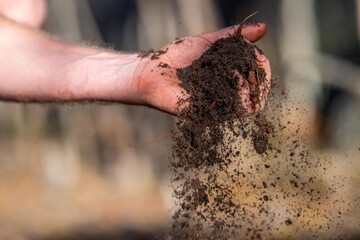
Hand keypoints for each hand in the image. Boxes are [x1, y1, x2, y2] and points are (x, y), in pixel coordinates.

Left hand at [135, 23, 270, 114]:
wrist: (151, 69)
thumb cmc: (175, 56)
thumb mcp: (209, 41)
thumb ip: (234, 36)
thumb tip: (264, 27)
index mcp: (228, 81)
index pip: (258, 81)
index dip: (265, 69)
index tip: (260, 57)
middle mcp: (225, 97)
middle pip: (258, 96)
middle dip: (262, 77)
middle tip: (255, 64)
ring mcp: (216, 107)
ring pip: (250, 105)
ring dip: (252, 85)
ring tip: (238, 71)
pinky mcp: (207, 114)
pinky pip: (233, 110)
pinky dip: (239, 91)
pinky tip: (232, 76)